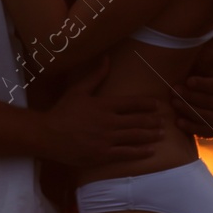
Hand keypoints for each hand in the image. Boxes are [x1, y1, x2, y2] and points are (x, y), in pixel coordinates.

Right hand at [39, 60, 161, 166]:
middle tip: (164, 121)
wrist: (48, 135)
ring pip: (135, 136)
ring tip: (162, 134)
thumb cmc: (63, 111)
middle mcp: (109, 122)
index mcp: (104, 105)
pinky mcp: (103, 154)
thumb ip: (95, 76)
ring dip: (151, 135)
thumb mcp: (78, 90)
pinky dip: (141, 152)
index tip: (157, 105)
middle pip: (137, 120)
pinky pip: (126, 153)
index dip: (147, 104)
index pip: (132, 103)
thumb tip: (107, 59)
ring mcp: (107, 139)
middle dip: (153, 121)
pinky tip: (151, 151)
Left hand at [174, 71, 212, 138]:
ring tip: (173, 102)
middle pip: (205, 100)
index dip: (202, 84)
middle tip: (173, 90)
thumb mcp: (201, 73)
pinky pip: (200, 130)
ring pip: (201, 115)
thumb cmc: (198, 84)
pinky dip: (188, 126)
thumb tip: (186, 56)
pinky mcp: (212, 130)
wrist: (203, 103)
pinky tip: (178, 120)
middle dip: (188, 95)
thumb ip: (197, 68)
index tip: (188, 81)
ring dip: (186, 108)